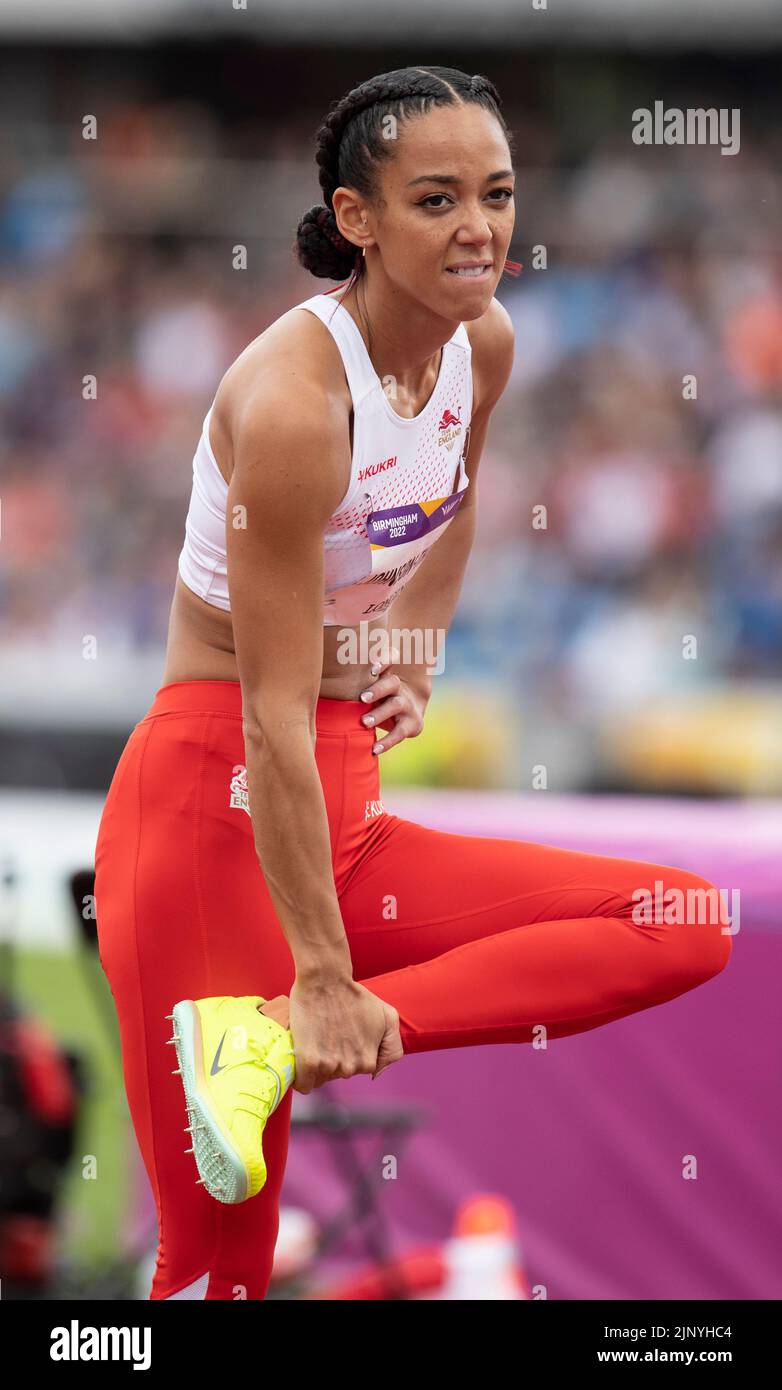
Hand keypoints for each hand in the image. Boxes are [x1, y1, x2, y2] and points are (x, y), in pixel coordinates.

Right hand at [288, 974, 402, 1093]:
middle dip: (331, 1059)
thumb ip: (392, 1048)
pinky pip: (303, 1084)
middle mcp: (351, 1067)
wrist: (326, 979)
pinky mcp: (308, 1061)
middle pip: (335, 1075)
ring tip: (314, 1039)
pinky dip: (301, 1076)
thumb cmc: (354, 995)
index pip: (354, 1072)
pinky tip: (302, 1058)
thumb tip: (375, 1074)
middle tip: (326, 1035)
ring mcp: (330, 1065)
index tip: (339, 1039)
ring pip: (319, 1078)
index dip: (346, 1055)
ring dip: (315, 1064)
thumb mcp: (388, 1017)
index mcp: (368, 1061)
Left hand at [359, 652, 430, 755]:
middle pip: (392, 683)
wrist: (409, 715)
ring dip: (381, 713)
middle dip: (378, 690)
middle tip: (362, 698)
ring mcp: (409, 707)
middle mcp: (400, 689)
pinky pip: (399, 734)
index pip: (390, 662)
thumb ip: (352, 684)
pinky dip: (387, 742)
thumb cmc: (379, 700)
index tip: (373, 668)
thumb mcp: (369, 690)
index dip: (385, 662)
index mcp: (388, 676)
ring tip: (365, 722)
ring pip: (396, 706)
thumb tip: (319, 679)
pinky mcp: (413, 725)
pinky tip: (374, 749)